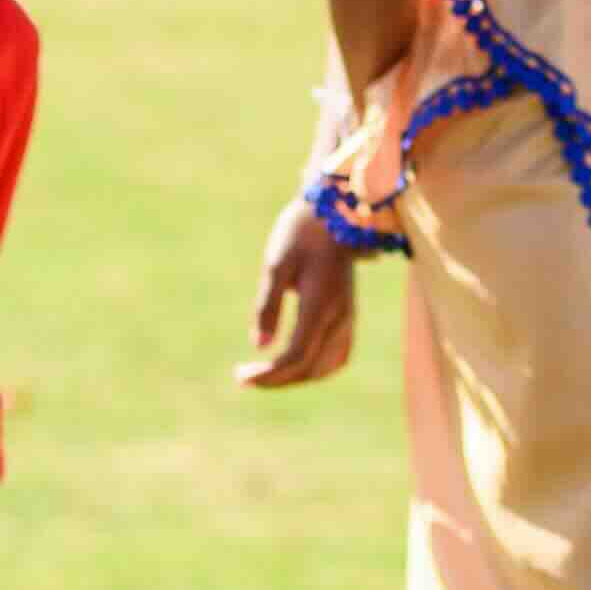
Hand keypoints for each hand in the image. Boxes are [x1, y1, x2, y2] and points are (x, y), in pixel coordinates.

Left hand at [241, 196, 361, 390]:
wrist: (336, 210)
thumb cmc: (300, 233)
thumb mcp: (276, 264)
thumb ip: (268, 306)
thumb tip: (259, 346)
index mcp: (319, 305)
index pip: (295, 356)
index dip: (268, 374)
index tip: (241, 376)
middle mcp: (339, 317)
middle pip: (309, 367)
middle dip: (276, 380)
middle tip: (244, 376)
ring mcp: (348, 317)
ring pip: (327, 366)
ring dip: (297, 377)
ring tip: (267, 374)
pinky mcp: (349, 313)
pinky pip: (338, 355)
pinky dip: (316, 368)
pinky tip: (295, 364)